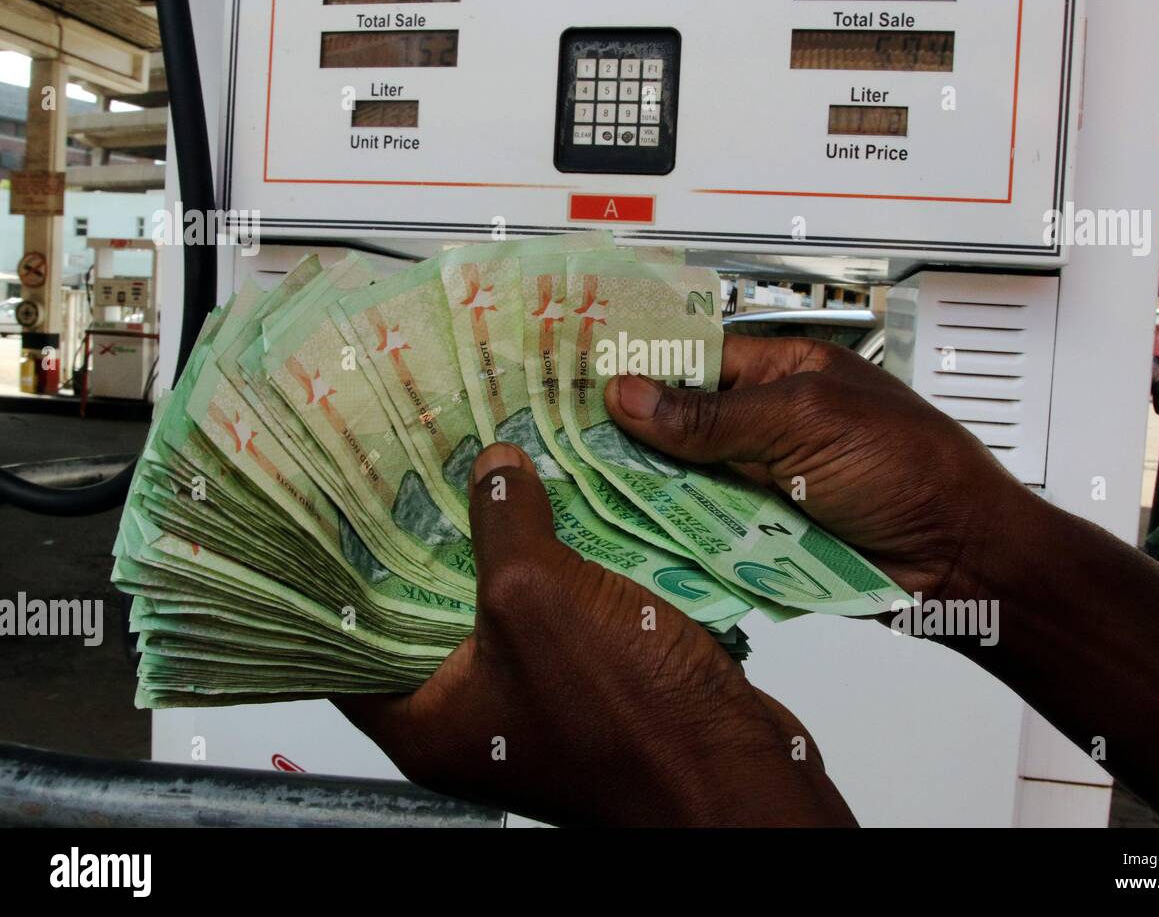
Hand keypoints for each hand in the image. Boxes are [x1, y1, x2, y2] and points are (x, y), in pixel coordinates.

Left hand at [336, 442, 855, 826]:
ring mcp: (533, 701)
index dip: (346, 571)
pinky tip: (562, 507)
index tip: (348, 502)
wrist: (734, 771)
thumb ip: (502, 524)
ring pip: (499, 608)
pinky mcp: (589, 685)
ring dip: (503, 545)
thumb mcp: (540, 597)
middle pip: (429, 614)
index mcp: (428, 720)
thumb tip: (492, 465)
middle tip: (426, 466)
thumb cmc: (626, 710)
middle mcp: (471, 717)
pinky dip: (556, 565)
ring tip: (490, 468)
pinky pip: (555, 613)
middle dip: (432, 540)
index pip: (353, 641)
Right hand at [606, 334, 1033, 602]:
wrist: (964, 559)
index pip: (695, 361)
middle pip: (683, 428)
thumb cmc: (906, 468)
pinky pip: (711, 532)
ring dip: (650, 492)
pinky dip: (679, 536)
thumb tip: (628, 393)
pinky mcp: (771, 536)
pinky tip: (629, 537)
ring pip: (690, 484)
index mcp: (785, 373)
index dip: (640, 371)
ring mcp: (769, 483)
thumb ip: (712, 416)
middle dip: (632, 438)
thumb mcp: (803, 423)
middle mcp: (771, 425)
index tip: (576, 380)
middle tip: (561, 445)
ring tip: (580, 492)